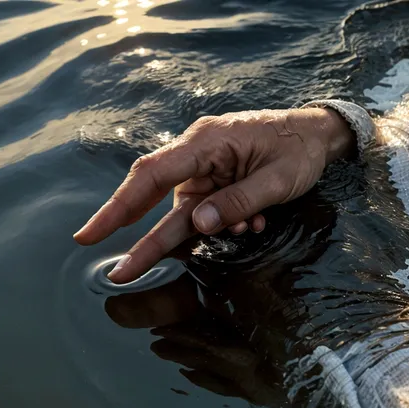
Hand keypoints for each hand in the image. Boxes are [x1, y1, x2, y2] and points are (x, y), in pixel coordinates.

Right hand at [74, 107, 353, 282]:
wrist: (316, 135)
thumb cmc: (298, 148)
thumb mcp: (277, 179)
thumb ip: (237, 202)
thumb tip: (198, 226)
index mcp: (206, 143)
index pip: (151, 175)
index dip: (118, 206)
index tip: (92, 234)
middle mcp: (198, 157)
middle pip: (157, 199)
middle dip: (144, 238)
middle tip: (121, 272)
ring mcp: (207, 172)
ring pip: (189, 213)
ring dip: (212, 230)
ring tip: (250, 224)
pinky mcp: (216, 184)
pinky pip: (209, 212)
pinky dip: (227, 224)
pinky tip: (255, 220)